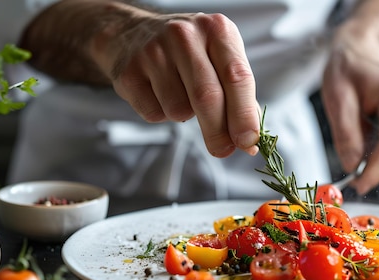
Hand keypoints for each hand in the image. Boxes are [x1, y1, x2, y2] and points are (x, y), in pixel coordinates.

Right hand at [92, 10, 259, 157]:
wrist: (131, 33)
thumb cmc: (187, 51)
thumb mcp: (219, 57)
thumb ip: (238, 94)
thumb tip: (249, 138)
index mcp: (217, 29)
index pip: (237, 77)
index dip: (244, 114)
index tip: (248, 142)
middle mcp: (185, 35)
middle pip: (207, 97)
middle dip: (218, 132)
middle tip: (222, 150)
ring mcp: (154, 52)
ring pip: (179, 110)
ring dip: (184, 116)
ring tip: (178, 94)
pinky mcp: (129, 72)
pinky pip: (154, 114)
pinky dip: (161, 114)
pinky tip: (158, 93)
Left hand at [321, 1, 378, 193]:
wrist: (365, 45)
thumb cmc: (350, 65)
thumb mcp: (337, 97)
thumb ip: (346, 134)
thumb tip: (352, 166)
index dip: (376, 172)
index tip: (358, 187)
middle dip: (376, 171)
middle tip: (349, 178)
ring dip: (378, 162)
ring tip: (354, 151)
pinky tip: (365, 144)